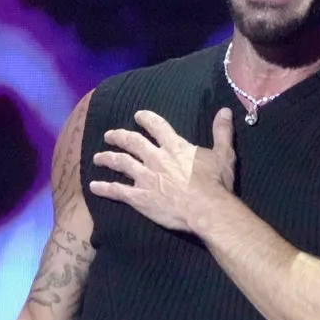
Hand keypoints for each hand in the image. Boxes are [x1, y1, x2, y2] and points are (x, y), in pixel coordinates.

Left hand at [89, 107, 236, 232]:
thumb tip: (226, 110)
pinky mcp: (140, 198)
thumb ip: (221, 132)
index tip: (138, 116)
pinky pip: (117, 191)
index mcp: (175, 146)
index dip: (146, 119)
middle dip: (119, 136)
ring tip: (98, 157)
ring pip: (121, 163)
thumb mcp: (223, 154)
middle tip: (109, 135)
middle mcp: (156, 158)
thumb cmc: (217, 183)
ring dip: (107, 158)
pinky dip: (104, 188)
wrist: (207, 209)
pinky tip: (94, 186)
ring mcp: (145, 178)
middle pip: (132, 142)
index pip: (156, 126)